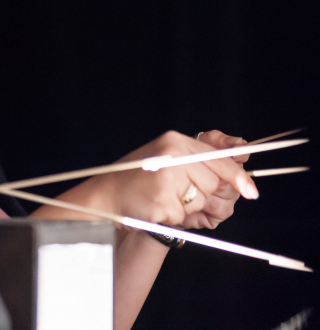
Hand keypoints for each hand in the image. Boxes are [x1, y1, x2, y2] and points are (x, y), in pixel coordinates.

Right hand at [84, 130, 257, 228]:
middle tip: (177, 191)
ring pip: (200, 200)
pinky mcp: (161, 199)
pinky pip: (183, 216)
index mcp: (174, 141)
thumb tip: (244, 156)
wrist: (106, 194)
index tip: (251, 190)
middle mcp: (171, 154)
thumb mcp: (168, 158)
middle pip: (213, 182)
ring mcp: (166, 177)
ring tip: (162, 196)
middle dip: (201, 193)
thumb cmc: (139, 178)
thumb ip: (201, 157)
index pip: (216, 157)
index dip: (236, 175)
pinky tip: (155, 206)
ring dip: (186, 206)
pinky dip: (172, 217)